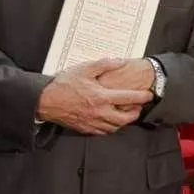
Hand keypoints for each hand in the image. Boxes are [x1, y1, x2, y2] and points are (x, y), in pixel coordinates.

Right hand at [37, 58, 153, 134]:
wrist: (45, 100)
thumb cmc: (64, 84)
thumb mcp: (85, 69)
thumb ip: (105, 64)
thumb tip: (120, 62)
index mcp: (101, 97)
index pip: (129, 99)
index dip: (142, 97)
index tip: (149, 95)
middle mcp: (99, 112)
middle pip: (125, 119)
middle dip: (136, 113)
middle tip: (139, 107)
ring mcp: (92, 122)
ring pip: (115, 127)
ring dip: (124, 121)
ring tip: (126, 113)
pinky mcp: (84, 128)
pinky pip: (102, 132)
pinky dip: (110, 127)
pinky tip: (110, 120)